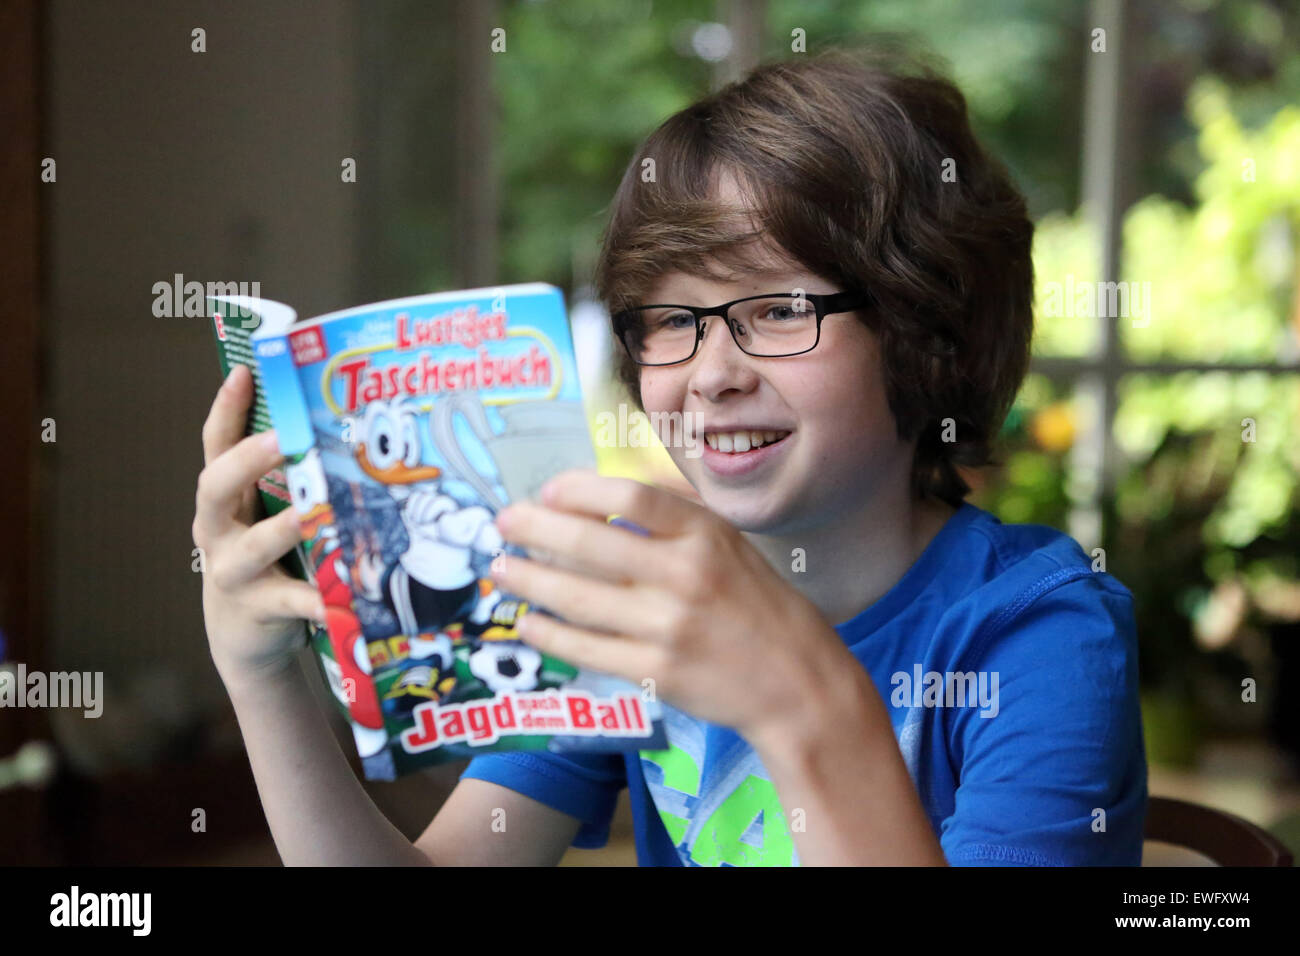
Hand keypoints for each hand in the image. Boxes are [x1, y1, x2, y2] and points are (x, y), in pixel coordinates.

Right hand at [192, 365, 325, 687]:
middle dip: (247, 461)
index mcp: (221, 500)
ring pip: (252, 546)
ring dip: (283, 528)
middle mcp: (217, 531)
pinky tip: (343, 598)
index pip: (215, 446)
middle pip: (215, 487)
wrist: (242, 636)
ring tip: (310, 514)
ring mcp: (233, 571)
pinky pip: (292, 601)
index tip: (244, 372)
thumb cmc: (263, 560)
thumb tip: (327, 425)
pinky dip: (317, 600)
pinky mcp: (260, 607)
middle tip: (283, 439)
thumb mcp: (260, 515)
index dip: (225, 409)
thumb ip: (282, 479)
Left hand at [488, 469, 851, 739]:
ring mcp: (668, 627)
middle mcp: (685, 576)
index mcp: (705, 536)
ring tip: (502, 568)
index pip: (631, 496)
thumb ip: (673, 518)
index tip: (548, 490)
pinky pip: (587, 648)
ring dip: (530, 580)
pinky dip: (550, 634)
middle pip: (592, 543)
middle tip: (504, 522)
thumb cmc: (757, 606)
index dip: (580, 489)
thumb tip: (600, 493)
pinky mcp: (655, 673)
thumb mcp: (728, 545)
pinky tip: (529, 622)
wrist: (797, 684)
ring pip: (579, 598)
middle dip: (535, 529)